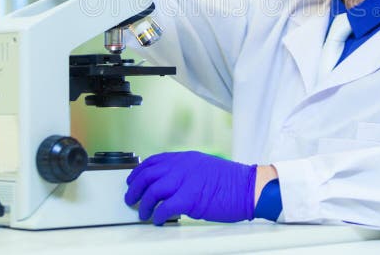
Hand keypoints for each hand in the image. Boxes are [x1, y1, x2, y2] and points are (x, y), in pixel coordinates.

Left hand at [125, 151, 256, 224]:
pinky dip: (159, 215)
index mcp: (186, 158)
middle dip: (135, 188)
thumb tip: (166, 184)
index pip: (154, 161)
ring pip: (153, 190)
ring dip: (144, 204)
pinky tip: (159, 220)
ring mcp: (187, 180)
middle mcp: (183, 166)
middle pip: (148, 175)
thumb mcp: (204, 167)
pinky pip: (166, 207)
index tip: (132, 180)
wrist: (248, 187)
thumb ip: (185, 172)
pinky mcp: (191, 198)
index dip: (139, 171)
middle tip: (130, 199)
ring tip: (143, 213)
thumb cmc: (230, 181)